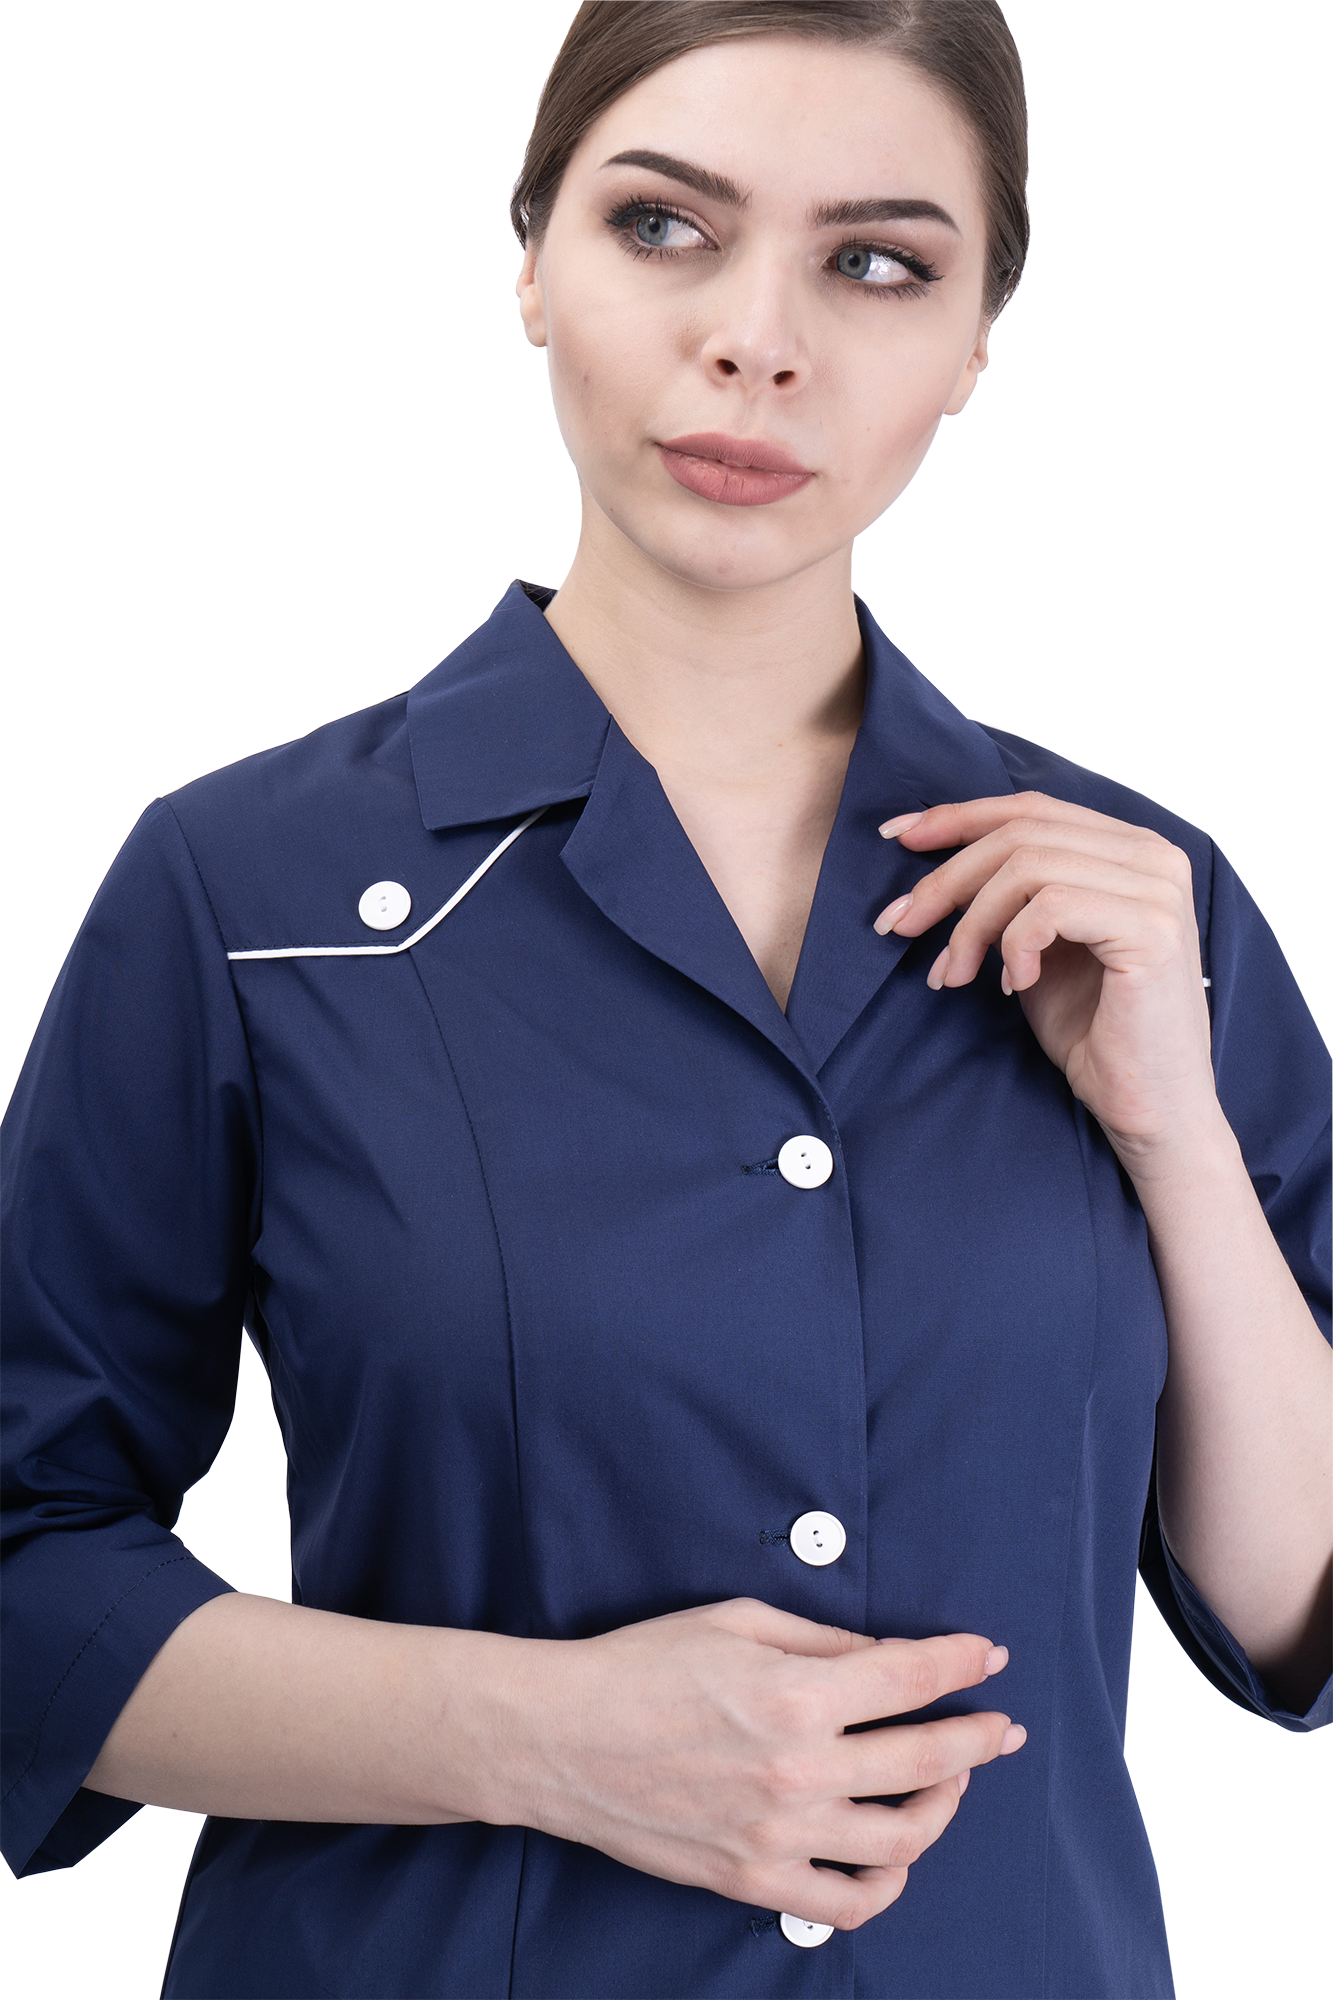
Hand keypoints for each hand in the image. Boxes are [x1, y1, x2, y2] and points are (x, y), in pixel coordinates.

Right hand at [478, 1597, 1022, 1930]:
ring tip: (951, 1784)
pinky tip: (896, 1854)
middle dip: (981, 1738)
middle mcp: (799, 1768)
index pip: (912, 1678)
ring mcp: (779, 1833)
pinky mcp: (752, 1878)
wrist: (561, 1738)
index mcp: (797, 1693)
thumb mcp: (737, 1622)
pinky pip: (847, 1903)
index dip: (962, 1662)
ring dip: (945, 1806)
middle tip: (1002, 1727)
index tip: (987, 1656)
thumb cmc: (640, 1666)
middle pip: (929, 1759)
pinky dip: (888, 1884)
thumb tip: (886, 1655)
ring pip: (903, 1837)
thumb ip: (823, 1641)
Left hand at [873, 792, 1218, 1159]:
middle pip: (1020, 833)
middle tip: (900, 924)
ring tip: (954, 973)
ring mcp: (1158, 888)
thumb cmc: (1094, 1031)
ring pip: (1026, 868)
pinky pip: (1048, 907)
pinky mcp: (1151, 927)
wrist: (1146, 1104)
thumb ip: (1008, 895)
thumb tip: (931, 858)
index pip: (1029, 809)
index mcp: (1127, 849)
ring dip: (971, 924)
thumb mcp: (1036, 945)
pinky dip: (1012, 944)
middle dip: (944, 878)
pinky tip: (1013, 983)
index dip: (956, 817)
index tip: (896, 837)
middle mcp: (1152, 856)